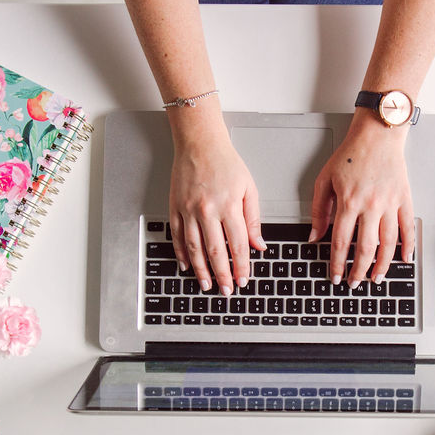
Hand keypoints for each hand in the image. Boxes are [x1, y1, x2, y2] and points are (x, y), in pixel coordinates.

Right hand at [169, 125, 264, 295]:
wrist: (199, 144)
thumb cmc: (225, 163)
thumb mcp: (248, 189)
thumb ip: (253, 219)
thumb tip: (259, 245)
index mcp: (228, 206)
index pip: (237, 245)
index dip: (241, 266)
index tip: (243, 280)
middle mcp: (207, 211)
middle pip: (215, 251)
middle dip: (222, 275)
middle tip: (226, 290)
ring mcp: (188, 210)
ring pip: (194, 248)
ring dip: (201, 270)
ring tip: (207, 284)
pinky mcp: (175, 208)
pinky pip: (177, 236)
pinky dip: (181, 253)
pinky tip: (187, 265)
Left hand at [310, 109, 414, 286]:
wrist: (377, 135)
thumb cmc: (351, 154)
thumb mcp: (325, 179)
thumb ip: (318, 210)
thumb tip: (315, 236)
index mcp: (349, 202)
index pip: (341, 242)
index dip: (337, 263)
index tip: (335, 276)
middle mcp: (371, 205)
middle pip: (366, 248)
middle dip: (359, 270)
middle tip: (355, 282)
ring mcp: (390, 203)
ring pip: (388, 243)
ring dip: (382, 265)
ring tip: (377, 278)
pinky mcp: (404, 199)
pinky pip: (407, 227)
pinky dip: (408, 245)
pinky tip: (404, 258)